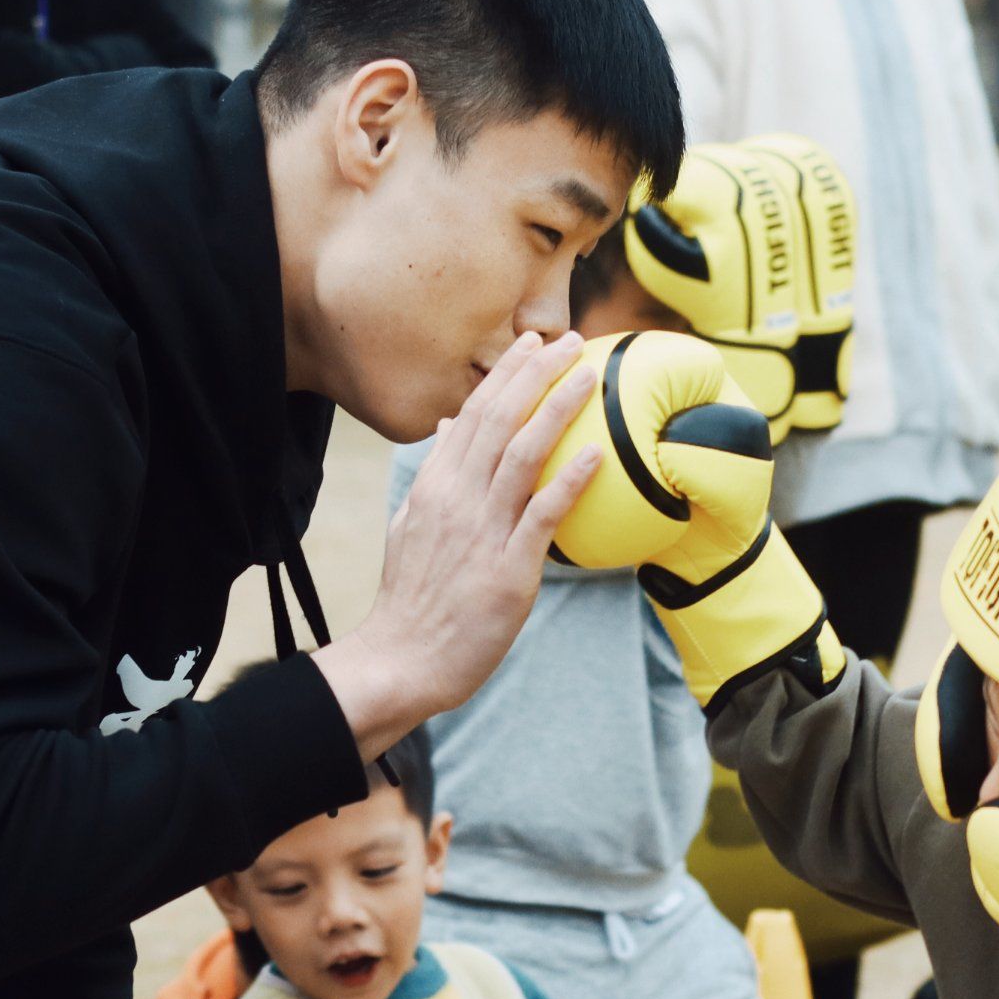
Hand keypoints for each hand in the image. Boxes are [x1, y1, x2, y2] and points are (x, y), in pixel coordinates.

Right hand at [313, 334, 600, 760]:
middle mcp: (457, 499)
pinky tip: (595, 453)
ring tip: (588, 376)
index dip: (506, 374)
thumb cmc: (414, 597)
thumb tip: (451, 425)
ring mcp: (481, 532)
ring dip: (557, 410)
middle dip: (537, 374)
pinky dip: (567, 481)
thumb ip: (436, 474)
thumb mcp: (412, 524)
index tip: (532, 342)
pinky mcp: (506, 570)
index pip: (473, 415)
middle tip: (571, 340)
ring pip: (522, 455)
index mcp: (435, 486)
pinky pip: (541, 516)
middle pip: (500, 421)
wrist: (403, 658)